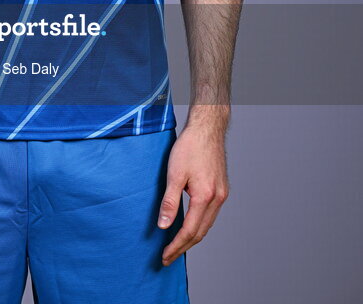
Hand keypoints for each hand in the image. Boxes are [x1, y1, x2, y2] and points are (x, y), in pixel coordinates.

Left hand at [157, 123, 229, 266]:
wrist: (207, 128)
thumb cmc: (190, 146)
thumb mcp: (174, 173)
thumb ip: (169, 202)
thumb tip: (163, 226)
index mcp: (205, 197)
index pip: (189, 231)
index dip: (176, 246)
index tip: (164, 256)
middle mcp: (217, 199)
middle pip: (200, 233)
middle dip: (183, 247)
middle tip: (168, 257)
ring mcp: (222, 195)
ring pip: (207, 225)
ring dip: (192, 238)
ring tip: (176, 246)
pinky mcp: (221, 189)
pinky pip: (210, 215)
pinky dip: (199, 225)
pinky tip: (190, 226)